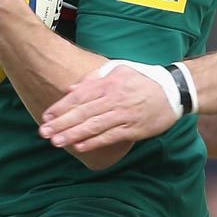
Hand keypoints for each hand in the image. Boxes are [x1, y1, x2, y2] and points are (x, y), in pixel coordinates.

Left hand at [40, 61, 177, 151]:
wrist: (173, 90)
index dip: (61, 107)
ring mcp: (124, 115)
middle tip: (43, 132)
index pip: (79, 96)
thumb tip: (71, 89)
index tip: (46, 116)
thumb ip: (93, 78)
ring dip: (73, 135)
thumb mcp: (118, 69)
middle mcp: (114, 99)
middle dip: (61, 123)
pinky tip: (79, 147)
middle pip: (83, 113)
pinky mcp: (134, 129)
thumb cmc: (143, 79)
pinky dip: (94, 142)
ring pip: (94, 126)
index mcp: (109, 83)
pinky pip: (110, 137)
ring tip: (56, 142)